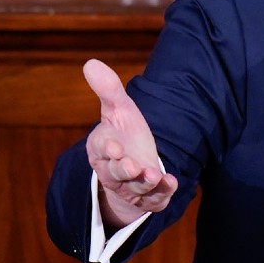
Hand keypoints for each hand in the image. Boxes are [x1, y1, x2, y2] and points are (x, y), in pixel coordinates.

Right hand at [82, 59, 178, 228]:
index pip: (101, 149)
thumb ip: (108, 90)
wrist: (136, 164)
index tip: (115, 147)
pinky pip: (154, 199)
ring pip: (135, 189)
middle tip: (132, 165)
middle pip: (115, 174)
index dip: (108, 149)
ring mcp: (130, 187)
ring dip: (144, 183)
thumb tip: (91, 63)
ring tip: (154, 175)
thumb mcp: (119, 109)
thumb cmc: (124, 133)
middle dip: (124, 170)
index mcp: (102, 149)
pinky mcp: (148, 198)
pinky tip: (172, 182)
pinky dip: (163, 193)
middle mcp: (113, 171)